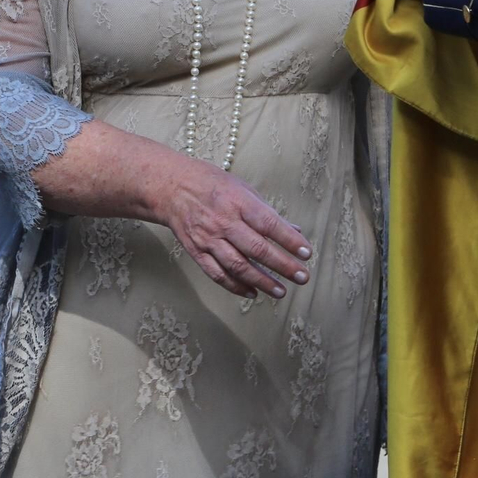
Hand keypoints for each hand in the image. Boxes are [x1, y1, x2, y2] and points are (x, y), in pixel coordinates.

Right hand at [152, 160, 311, 299]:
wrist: (171, 187)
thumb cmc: (211, 184)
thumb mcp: (242, 188)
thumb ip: (267, 211)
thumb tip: (294, 230)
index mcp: (238, 201)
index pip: (269, 224)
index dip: (289, 240)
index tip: (306, 253)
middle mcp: (223, 221)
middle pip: (257, 249)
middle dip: (282, 266)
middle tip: (301, 277)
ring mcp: (208, 238)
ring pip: (238, 266)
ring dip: (262, 281)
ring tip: (281, 291)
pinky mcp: (196, 251)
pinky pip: (218, 274)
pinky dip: (236, 286)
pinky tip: (252, 292)